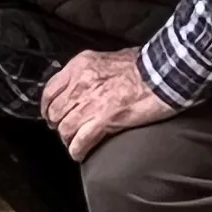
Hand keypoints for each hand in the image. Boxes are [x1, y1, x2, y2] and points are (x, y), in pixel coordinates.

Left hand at [41, 45, 173, 157]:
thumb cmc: (143, 65)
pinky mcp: (104, 119)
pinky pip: (81, 141)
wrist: (163, 73)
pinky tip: (80, 154)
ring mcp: (91, 102)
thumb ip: (91, 70)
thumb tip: (83, 82)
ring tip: (75, 143)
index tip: (50, 115)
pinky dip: (77, 150)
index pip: (50, 89)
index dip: (47, 107)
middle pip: (56, 112)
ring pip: (65, 128)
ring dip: (68, 139)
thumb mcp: (109, 58)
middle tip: (65, 131)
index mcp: (80, 66)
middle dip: (58, 124)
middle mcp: (81, 83)